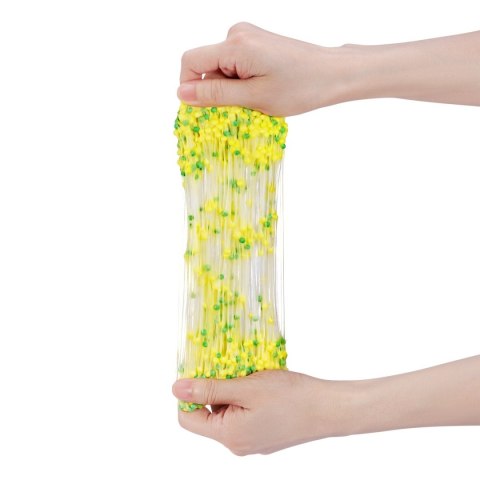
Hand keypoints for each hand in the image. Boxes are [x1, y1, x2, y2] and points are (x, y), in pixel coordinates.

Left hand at [172, 370, 356, 454]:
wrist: (329, 408)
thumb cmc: (290, 397)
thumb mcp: (245, 387)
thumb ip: (210, 389)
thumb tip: (177, 389)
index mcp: (229, 436)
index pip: (188, 418)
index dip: (188, 393)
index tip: (199, 370)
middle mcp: (238, 444)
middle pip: (209, 414)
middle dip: (214, 388)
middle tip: (227, 366)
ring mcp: (253, 441)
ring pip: (228, 412)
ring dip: (231, 390)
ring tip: (247, 373)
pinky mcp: (265, 435)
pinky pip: (244, 415)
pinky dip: (245, 397)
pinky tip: (260, 382)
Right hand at [178, 25, 479, 114]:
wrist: (333, 74)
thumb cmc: (299, 87)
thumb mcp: (254, 97)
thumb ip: (215, 94)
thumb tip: (181, 93)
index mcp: (235, 45)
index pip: (190, 62)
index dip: (190, 87)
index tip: (205, 110)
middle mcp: (236, 33)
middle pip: (206, 65)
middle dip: (216, 90)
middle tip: (241, 108)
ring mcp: (247, 36)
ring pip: (220, 67)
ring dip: (230, 88)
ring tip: (257, 98)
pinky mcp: (255, 43)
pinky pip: (233, 64)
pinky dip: (239, 82)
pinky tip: (260, 90)